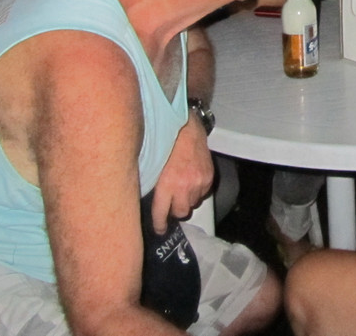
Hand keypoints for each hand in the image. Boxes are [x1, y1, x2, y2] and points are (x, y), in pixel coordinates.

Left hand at [149, 115, 214, 233]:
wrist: (185, 126)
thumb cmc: (164, 142)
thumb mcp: (152, 165)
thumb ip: (151, 185)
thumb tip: (146, 202)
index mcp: (167, 184)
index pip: (162, 213)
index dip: (159, 224)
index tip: (159, 229)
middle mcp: (184, 186)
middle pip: (181, 212)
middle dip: (174, 210)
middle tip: (170, 203)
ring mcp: (199, 182)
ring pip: (193, 203)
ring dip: (187, 198)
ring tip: (181, 186)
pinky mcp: (209, 176)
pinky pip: (203, 193)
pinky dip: (197, 189)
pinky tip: (191, 178)